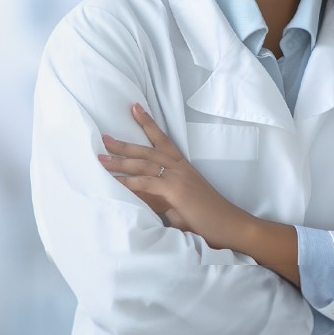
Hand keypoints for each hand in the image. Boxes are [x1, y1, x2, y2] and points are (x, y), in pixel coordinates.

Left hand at [98, 103, 249, 250]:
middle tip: (103, 137)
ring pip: (144, 163)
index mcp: (183, 167)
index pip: (163, 140)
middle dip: (123, 143)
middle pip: (147, 150)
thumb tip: (138, 194)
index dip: (148, 123)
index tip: (135, 108)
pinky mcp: (176, 191)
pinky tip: (115, 181)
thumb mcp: (179, 204)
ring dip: (120, 161)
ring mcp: (178, 178)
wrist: (233, 226)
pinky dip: (129, 182)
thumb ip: (159, 197)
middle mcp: (180, 168)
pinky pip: (147, 183)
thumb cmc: (208, 218)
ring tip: (100, 158)